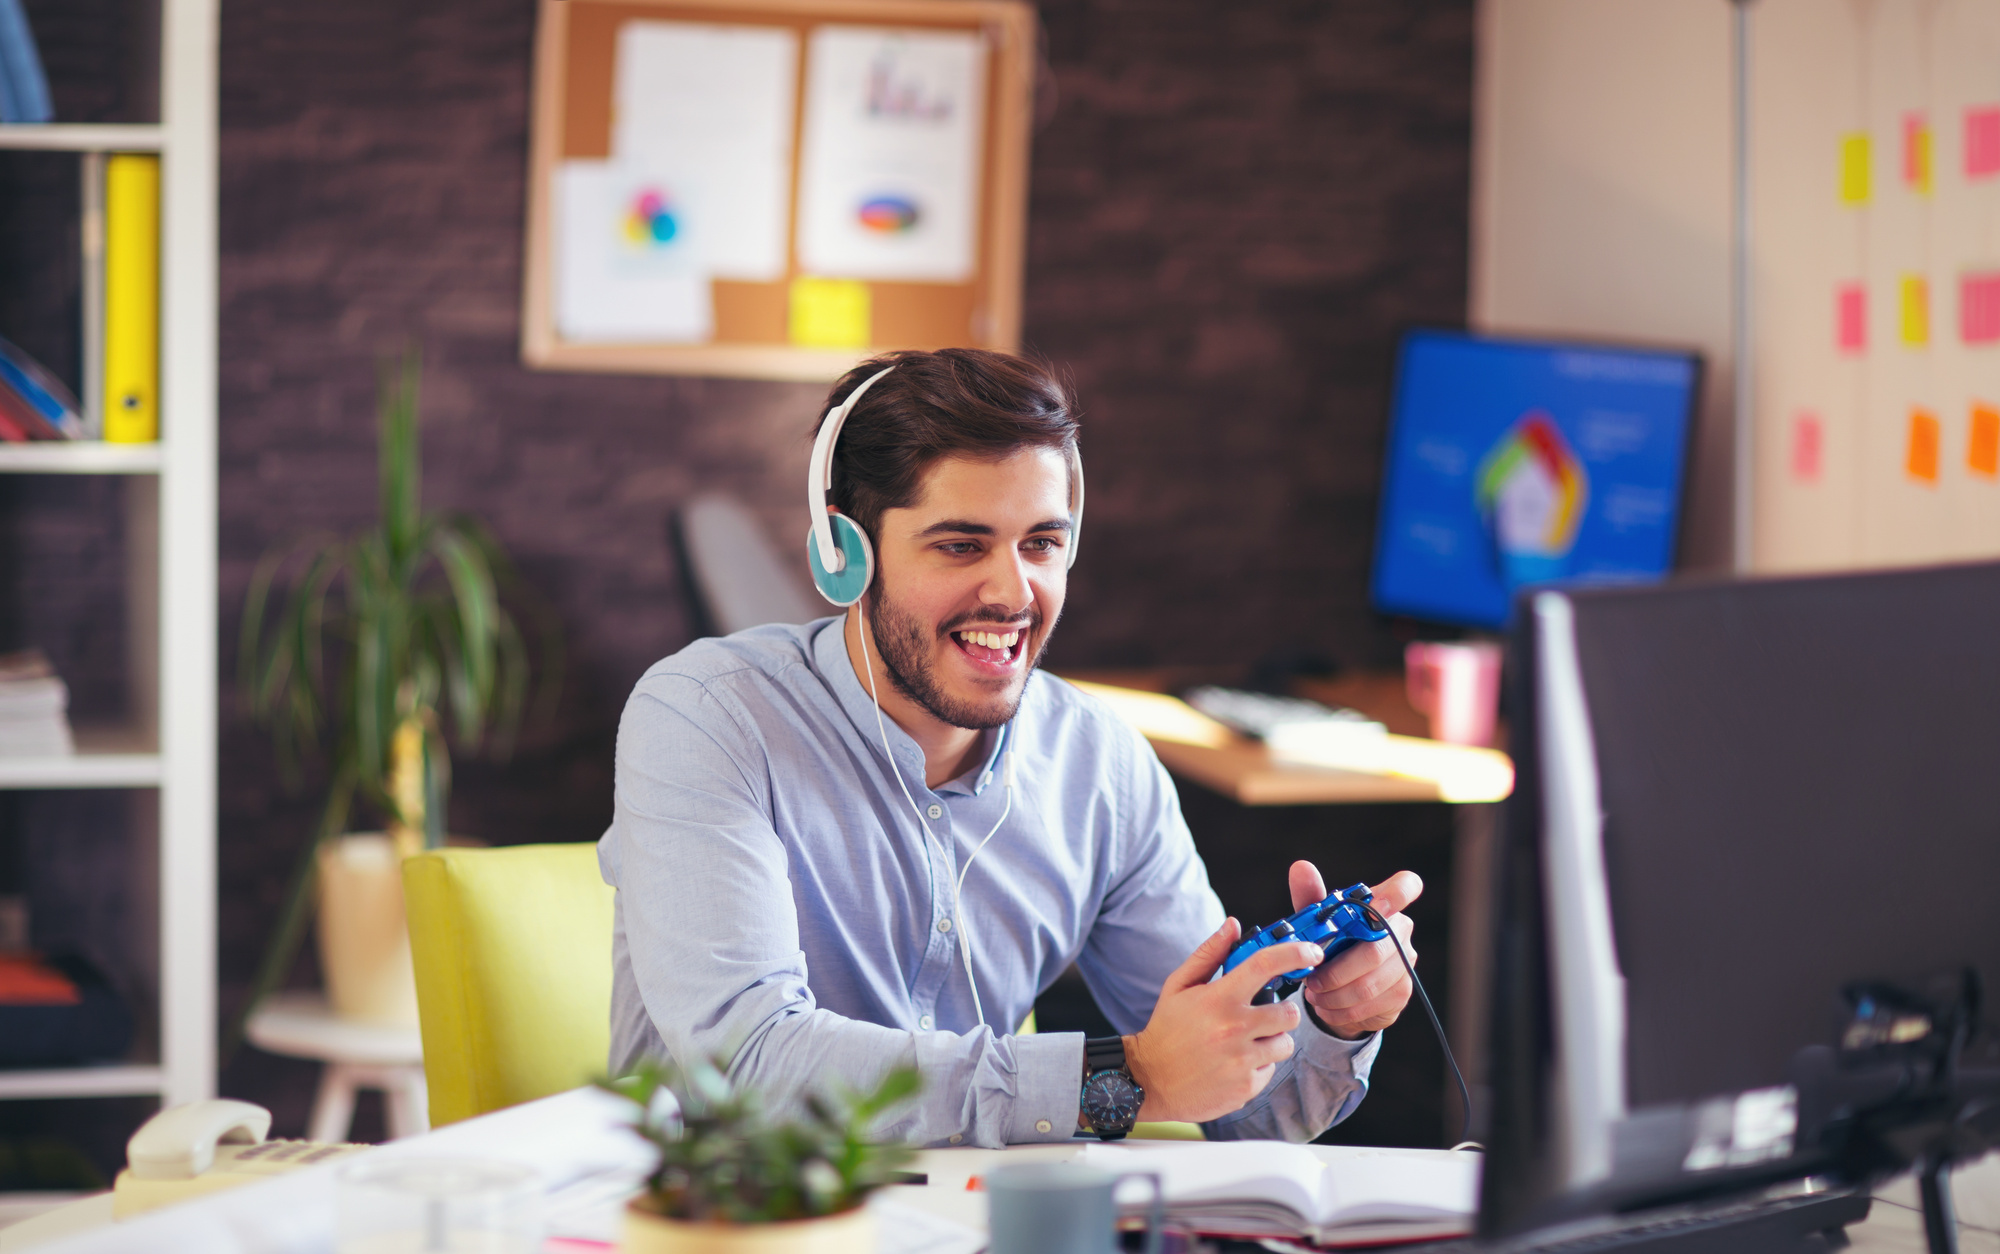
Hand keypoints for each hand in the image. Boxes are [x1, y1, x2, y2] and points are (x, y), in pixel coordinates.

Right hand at [1123, 918, 1326, 1123]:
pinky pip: (1270, 1070)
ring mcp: (1241, 1062)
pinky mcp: (1246, 1088)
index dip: (1294, 953)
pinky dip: (1259, 1065)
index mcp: (1219, 999)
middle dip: (1283, 1011)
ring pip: (1285, 1044)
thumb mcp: (1179, 986)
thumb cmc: (1166, 1029)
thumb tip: (1232, 926)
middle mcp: (1234, 1030)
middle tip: (1264, 1014)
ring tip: (1247, 1041)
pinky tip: (1235, 1063)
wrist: (1149, 1080)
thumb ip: (1209, 954)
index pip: (1265, 965)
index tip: (1311, 951)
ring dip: (1273, 1040)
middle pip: (1289, 1013)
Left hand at [1291, 863, 1421, 1039]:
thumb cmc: (1333, 945)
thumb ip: (1310, 897)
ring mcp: (1405, 964)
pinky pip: (1370, 1005)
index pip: (1406, 887)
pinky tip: (1326, 1007)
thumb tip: (1301, 867)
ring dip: (1334, 994)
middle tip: (1311, 981)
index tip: (1378, 906)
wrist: (1343, 989)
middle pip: (1375, 952)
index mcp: (1383, 906)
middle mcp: (1401, 931)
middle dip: (1336, 971)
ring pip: (1370, 984)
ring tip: (1313, 995)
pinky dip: (1341, 1010)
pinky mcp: (1402, 993)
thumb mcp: (1318, 922)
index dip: (1398, 894)